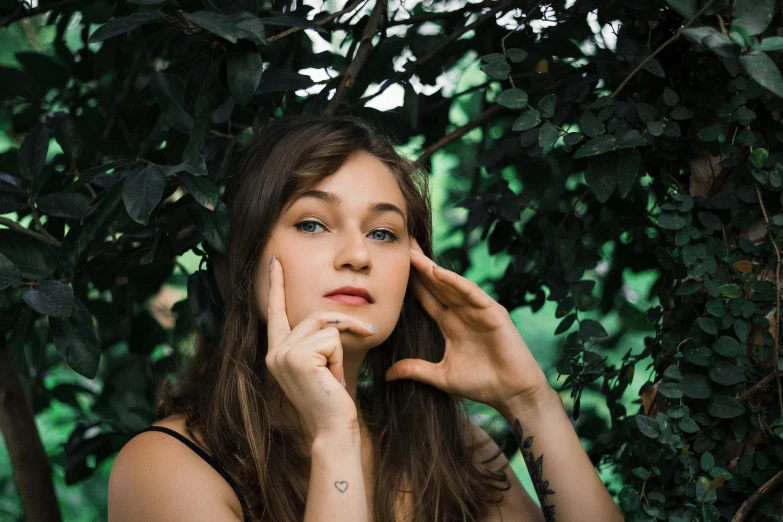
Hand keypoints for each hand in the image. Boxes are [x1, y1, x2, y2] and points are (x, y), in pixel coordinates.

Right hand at [266, 257, 376, 436]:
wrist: (331, 427)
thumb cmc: (330, 399)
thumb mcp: (321, 364)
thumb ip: (316, 341)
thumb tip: (330, 320)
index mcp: (276, 352)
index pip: (277, 312)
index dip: (277, 286)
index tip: (275, 262)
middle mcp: (274, 352)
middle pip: (315, 316)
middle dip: (343, 328)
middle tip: (360, 340)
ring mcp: (283, 354)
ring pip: (326, 327)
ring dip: (340, 352)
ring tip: (332, 377)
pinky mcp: (298, 357)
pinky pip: (333, 339)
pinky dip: (340, 359)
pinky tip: (332, 380)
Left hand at [384, 239, 551, 410]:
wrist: (511, 393)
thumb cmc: (480, 384)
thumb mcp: (440, 376)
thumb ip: (415, 370)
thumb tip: (386, 375)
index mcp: (450, 324)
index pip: (427, 297)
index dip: (412, 282)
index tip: (392, 267)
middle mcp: (462, 313)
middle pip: (436, 284)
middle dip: (420, 266)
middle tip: (402, 244)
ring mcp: (478, 310)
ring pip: (451, 284)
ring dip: (432, 268)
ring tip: (413, 253)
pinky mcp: (493, 312)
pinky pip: (471, 293)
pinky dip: (456, 282)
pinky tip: (438, 272)